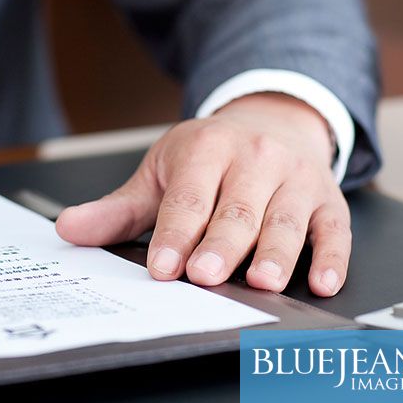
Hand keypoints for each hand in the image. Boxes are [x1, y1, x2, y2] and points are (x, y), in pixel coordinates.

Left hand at [55, 93, 349, 296]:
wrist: (273, 121)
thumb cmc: (212, 157)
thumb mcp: (160, 172)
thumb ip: (117, 210)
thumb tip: (68, 229)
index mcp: (207, 149)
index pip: (188, 198)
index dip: (175, 234)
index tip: (162, 267)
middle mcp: (255, 160)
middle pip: (237, 211)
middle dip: (221, 245)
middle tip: (205, 276)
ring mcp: (295, 180)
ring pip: (285, 221)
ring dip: (276, 253)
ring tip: (263, 281)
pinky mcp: (328, 200)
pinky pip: (334, 230)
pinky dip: (331, 257)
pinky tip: (324, 281)